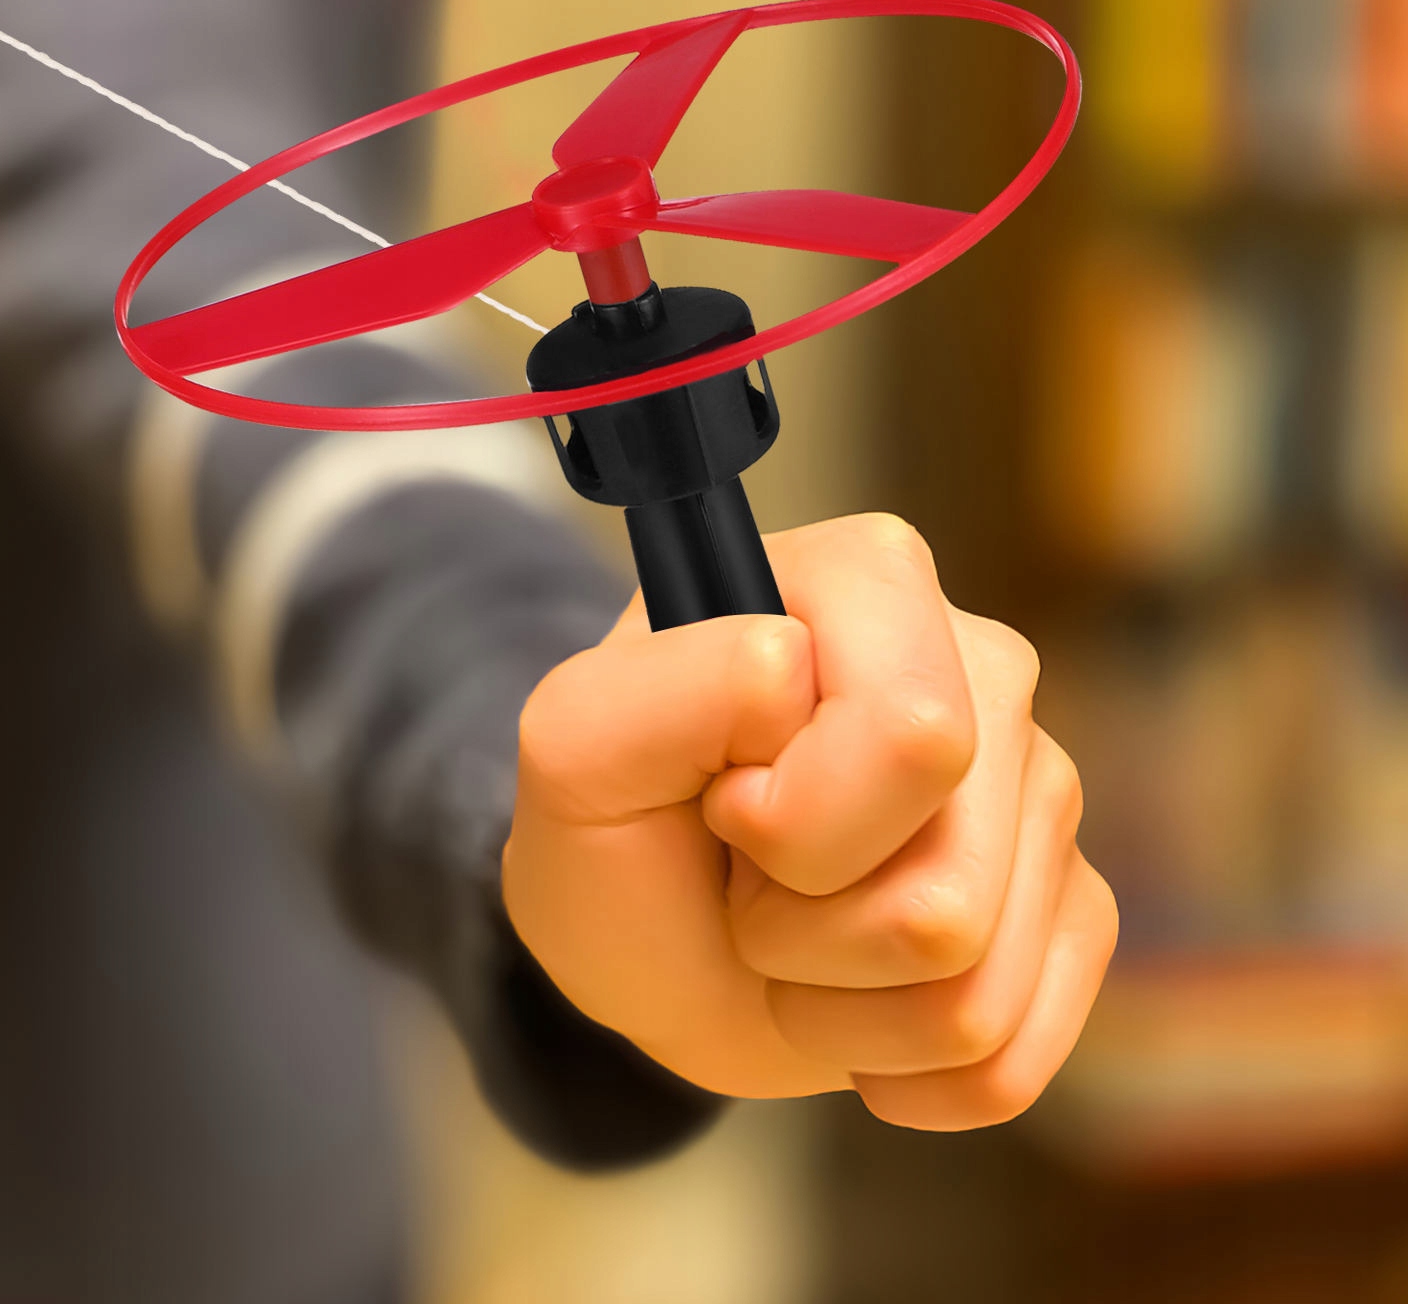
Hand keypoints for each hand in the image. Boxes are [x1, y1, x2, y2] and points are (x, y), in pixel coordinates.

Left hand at [504, 514, 1116, 1128]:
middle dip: (808, 926)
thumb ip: (660, 690)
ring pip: (976, 985)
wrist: (651, 942)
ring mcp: (1039, 789)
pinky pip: (1012, 1056)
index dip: (789, 821)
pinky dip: (899, 1067)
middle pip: (950, 886)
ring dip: (841, 1000)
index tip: (722, 803)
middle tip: (748, 876)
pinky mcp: (1070, 905)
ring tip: (790, 930)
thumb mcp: (577, 750)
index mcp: (871, 579)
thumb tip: (790, 665)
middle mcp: (984, 666)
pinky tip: (851, 1002)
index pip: (912, 733)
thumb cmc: (616, 829)